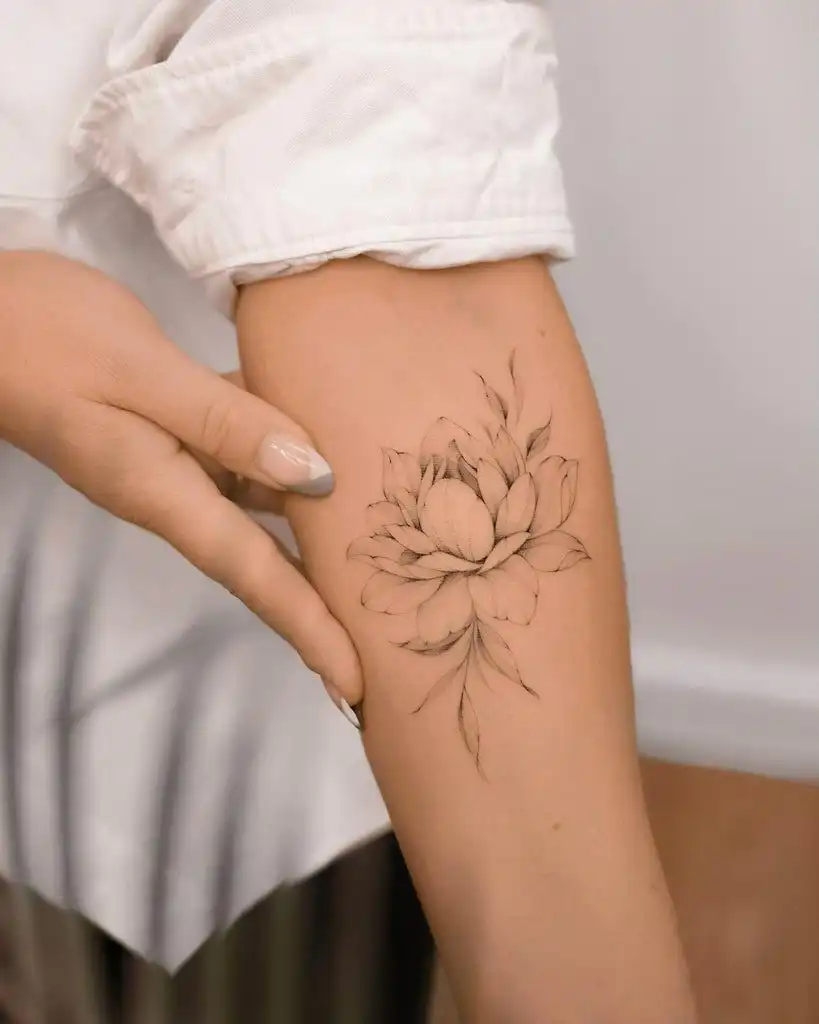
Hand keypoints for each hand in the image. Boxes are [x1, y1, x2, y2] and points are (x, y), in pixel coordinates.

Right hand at [0, 251, 361, 709]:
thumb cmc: (43, 336)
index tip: (357, 684)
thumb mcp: (140, 376)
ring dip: (322, 525)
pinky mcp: (180, 421)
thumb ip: (227, 425)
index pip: (255, 577)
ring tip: (389, 552)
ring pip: (268, 498)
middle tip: (393, 640)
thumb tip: (314, 476)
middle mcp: (178, 488)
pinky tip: (342, 437)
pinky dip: (296, 445)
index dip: (311, 631)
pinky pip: (252, 443)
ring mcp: (178, 457)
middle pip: (270, 555)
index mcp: (165, 494)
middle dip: (328, 600)